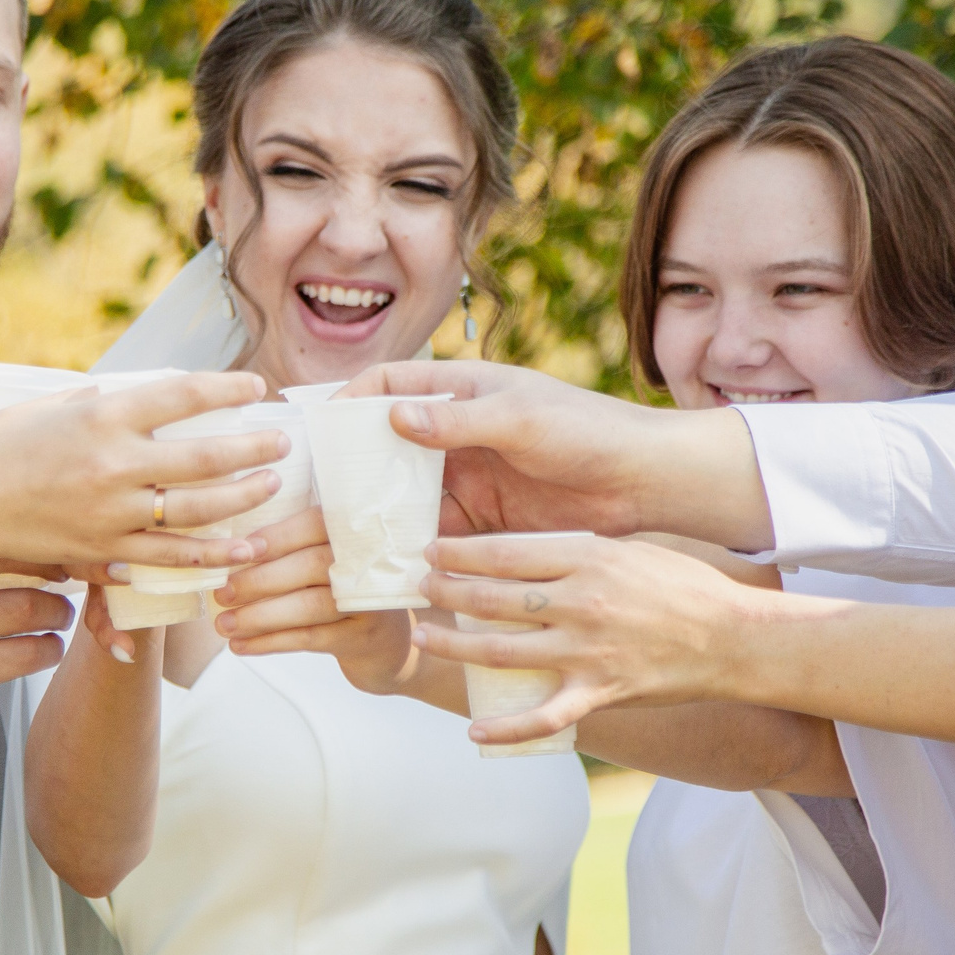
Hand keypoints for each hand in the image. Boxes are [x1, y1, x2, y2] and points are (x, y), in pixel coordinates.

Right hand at [0, 371, 290, 581]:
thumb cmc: (1, 446)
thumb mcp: (53, 404)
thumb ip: (103, 400)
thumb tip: (146, 394)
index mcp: (103, 417)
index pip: (183, 396)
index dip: (228, 391)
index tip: (257, 389)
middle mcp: (113, 465)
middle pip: (204, 458)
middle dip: (253, 449)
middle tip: (282, 443)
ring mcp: (111, 513)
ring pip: (196, 511)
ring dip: (243, 499)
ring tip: (270, 486)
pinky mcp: (105, 551)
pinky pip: (169, 557)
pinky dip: (209, 554)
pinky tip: (241, 548)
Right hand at [0, 563, 74, 769]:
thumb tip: (43, 543)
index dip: (39, 542)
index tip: (65, 554)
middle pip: (11, 567)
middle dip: (57, 577)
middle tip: (70, 590)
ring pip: (21, 611)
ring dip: (56, 616)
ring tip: (60, 621)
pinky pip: (22, 655)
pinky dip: (47, 650)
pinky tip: (47, 650)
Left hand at [210, 507, 421, 695]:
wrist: (390, 646)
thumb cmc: (342, 594)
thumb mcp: (330, 562)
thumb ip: (294, 546)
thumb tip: (228, 545)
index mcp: (356, 533)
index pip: (316, 524)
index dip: (278, 536)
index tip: (241, 549)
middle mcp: (369, 563)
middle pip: (311, 566)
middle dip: (260, 580)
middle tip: (221, 592)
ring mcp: (369, 603)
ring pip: (309, 606)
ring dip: (260, 616)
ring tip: (223, 624)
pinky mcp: (364, 639)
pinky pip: (310, 639)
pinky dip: (271, 642)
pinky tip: (241, 646)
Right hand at [343, 360, 762, 547]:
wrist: (643, 482)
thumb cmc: (589, 430)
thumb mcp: (521, 419)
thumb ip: (458, 420)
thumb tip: (393, 417)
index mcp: (460, 390)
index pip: (386, 386)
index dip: (348, 403)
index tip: (318, 430)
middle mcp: (452, 433)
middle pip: (382, 448)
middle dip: (349, 470)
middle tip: (311, 499)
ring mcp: (464, 479)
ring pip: (401, 496)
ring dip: (374, 516)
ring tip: (337, 540)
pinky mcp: (480, 522)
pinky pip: (432, 535)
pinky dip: (408, 550)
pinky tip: (383, 568)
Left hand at [412, 532, 772, 745]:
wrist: (732, 638)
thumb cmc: (682, 586)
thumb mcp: (628, 549)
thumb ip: (577, 552)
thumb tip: (526, 549)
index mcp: (588, 559)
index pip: (505, 552)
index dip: (459, 552)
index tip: (432, 550)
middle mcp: (580, 603)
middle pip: (494, 598)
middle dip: (447, 592)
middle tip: (419, 587)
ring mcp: (587, 651)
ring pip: (502, 651)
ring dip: (455, 646)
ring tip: (424, 637)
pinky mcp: (600, 692)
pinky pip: (544, 716)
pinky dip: (506, 728)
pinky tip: (474, 730)